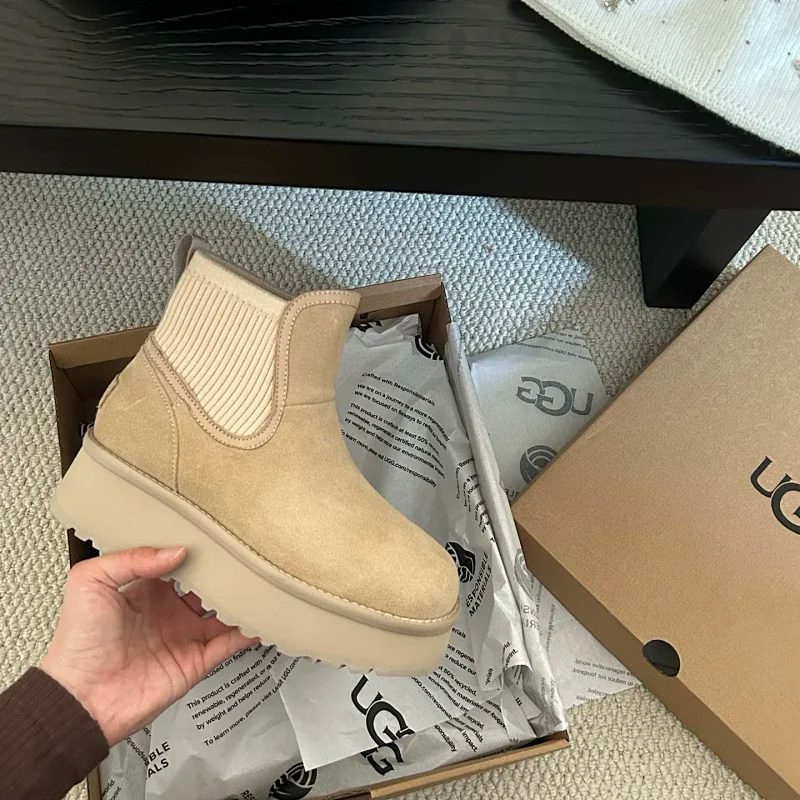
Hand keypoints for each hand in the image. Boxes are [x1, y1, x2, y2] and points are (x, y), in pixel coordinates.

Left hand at [42, 546, 257, 746]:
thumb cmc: (76, 643)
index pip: (177, 563)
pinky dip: (248, 631)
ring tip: (259, 581)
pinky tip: (259, 617)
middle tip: (242, 554)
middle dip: (224, 572)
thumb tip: (176, 551)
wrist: (80, 698)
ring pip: (224, 612)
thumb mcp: (91, 582)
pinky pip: (230, 643)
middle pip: (207, 585)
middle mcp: (168, 612)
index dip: (194, 549)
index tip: (213, 535)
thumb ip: (133, 558)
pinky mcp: (196, 661)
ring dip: (241, 600)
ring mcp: (184, 636)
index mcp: (144, 590)